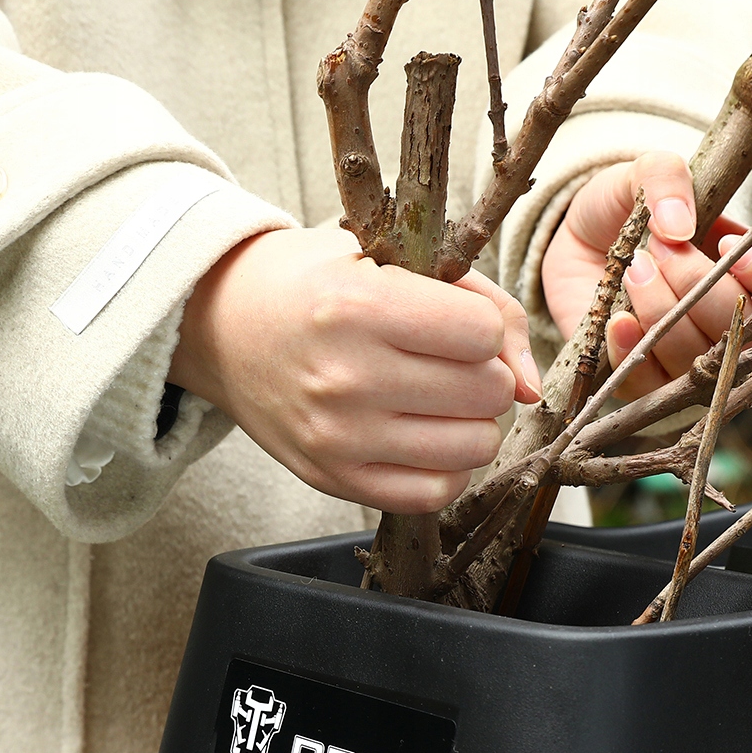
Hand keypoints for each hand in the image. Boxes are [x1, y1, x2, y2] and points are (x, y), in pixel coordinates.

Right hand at [171, 227, 541, 512]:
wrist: (221, 327)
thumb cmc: (317, 284)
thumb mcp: (391, 259)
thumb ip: (481, 304)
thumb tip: (530, 386)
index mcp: (357, 305)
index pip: (480, 333)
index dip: (479, 327)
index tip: (452, 322)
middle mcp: (346, 376)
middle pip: (485, 392)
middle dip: (482, 374)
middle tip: (446, 362)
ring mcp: (339, 437)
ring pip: (473, 446)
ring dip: (473, 423)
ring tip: (441, 400)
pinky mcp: (334, 479)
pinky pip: (434, 493)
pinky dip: (449, 468)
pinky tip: (429, 439)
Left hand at [541, 151, 751, 401]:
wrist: (575, 240)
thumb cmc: (629, 209)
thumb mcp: (648, 173)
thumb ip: (667, 178)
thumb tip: (678, 227)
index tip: (730, 245)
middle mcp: (740, 330)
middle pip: (749, 334)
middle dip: (699, 285)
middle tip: (662, 246)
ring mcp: (695, 362)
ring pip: (699, 358)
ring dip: (663, 308)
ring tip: (635, 266)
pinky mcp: (647, 383)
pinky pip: (651, 384)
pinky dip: (633, 348)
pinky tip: (618, 318)